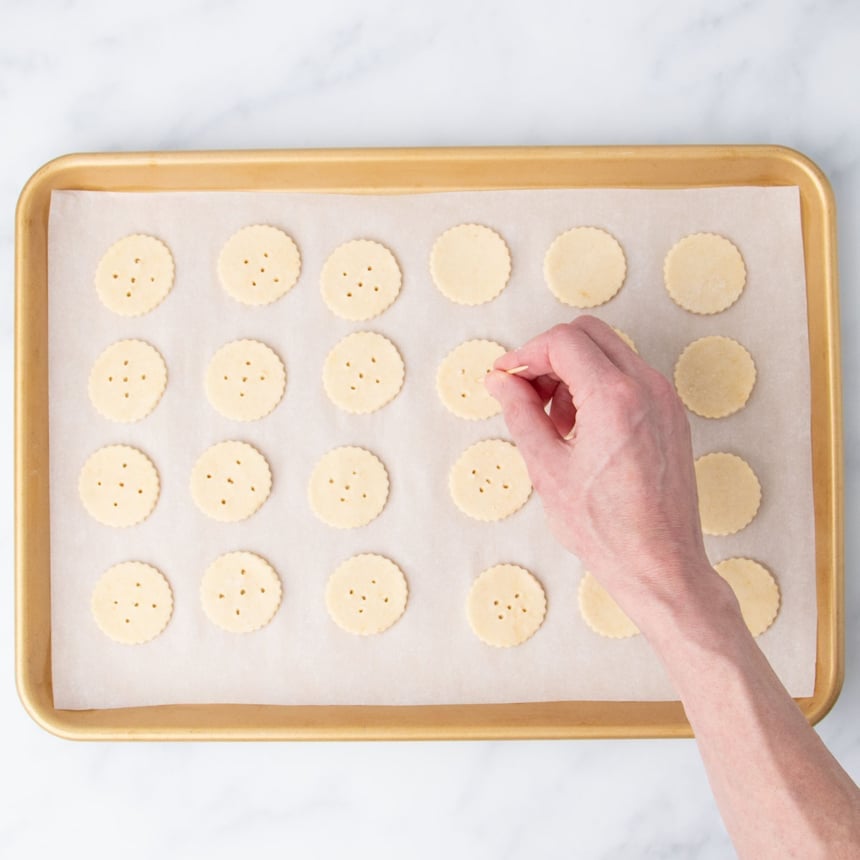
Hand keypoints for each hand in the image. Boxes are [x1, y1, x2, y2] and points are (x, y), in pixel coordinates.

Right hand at [485, 315, 727, 636]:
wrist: (659, 565)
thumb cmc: (607, 529)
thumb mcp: (547, 469)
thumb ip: (520, 413)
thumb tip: (501, 381)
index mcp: (615, 398)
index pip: (562, 341)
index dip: (525, 355)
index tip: (507, 378)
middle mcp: (647, 388)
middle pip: (588, 334)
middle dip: (549, 356)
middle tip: (527, 394)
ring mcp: (665, 399)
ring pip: (608, 352)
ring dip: (573, 372)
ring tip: (555, 422)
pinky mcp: (671, 415)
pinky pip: (628, 377)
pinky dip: (597, 387)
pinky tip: (581, 430)